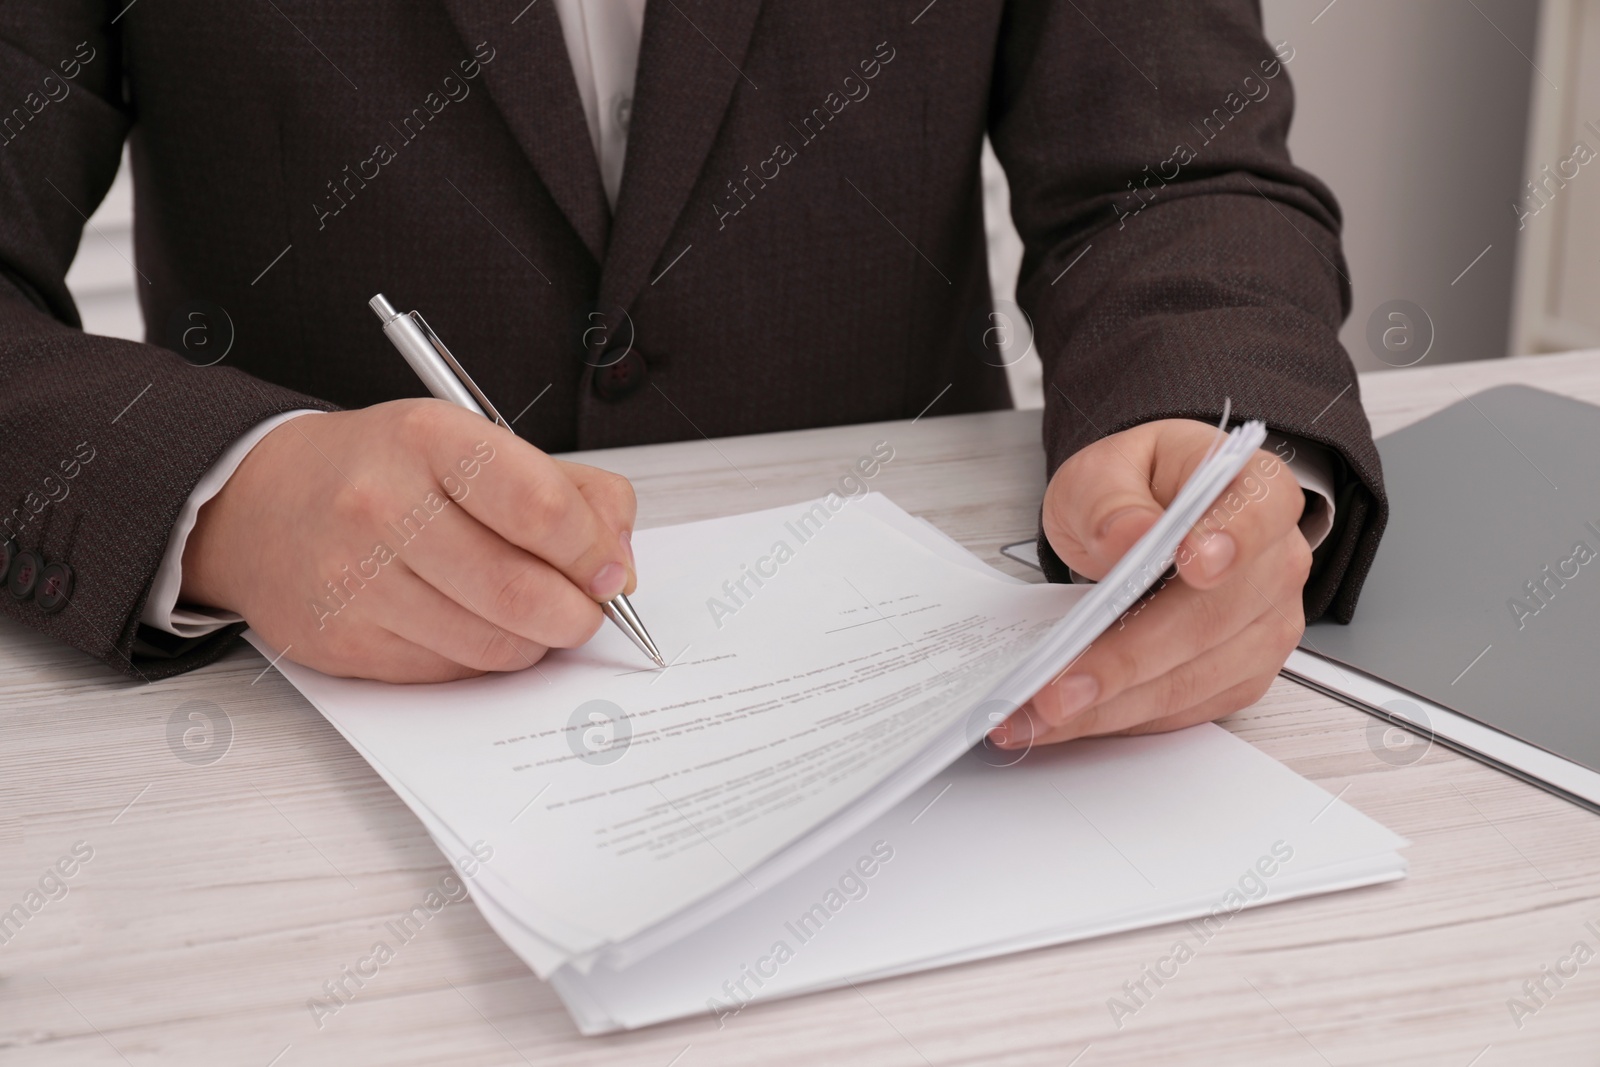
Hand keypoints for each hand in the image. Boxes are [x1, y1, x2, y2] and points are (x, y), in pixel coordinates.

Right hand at [181, 400, 636, 681]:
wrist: (261, 503)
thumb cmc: (383, 470)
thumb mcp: (475, 442)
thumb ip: (571, 491)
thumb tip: (619, 564)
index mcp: (428, 440)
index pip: (541, 506)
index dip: (592, 550)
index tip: (609, 568)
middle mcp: (384, 506)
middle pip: (522, 592)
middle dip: (578, 613)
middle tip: (585, 606)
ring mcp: (358, 580)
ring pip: (495, 643)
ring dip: (535, 639)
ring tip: (528, 609)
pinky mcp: (345, 642)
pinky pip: (453, 670)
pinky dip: (484, 655)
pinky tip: (470, 620)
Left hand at [996, 419, 1311, 747]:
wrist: (1142, 519)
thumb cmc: (1136, 490)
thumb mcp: (1104, 470)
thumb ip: (1111, 499)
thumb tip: (1129, 535)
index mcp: (1257, 491)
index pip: (1259, 514)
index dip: (1230, 541)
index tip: (1192, 565)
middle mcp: (1276, 563)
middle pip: (1214, 618)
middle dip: (1129, 658)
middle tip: (1060, 684)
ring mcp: (1265, 626)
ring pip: (1195, 678)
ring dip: (1112, 704)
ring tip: (1042, 711)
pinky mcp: (1241, 675)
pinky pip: (1184, 708)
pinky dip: (1121, 717)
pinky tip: (1069, 717)